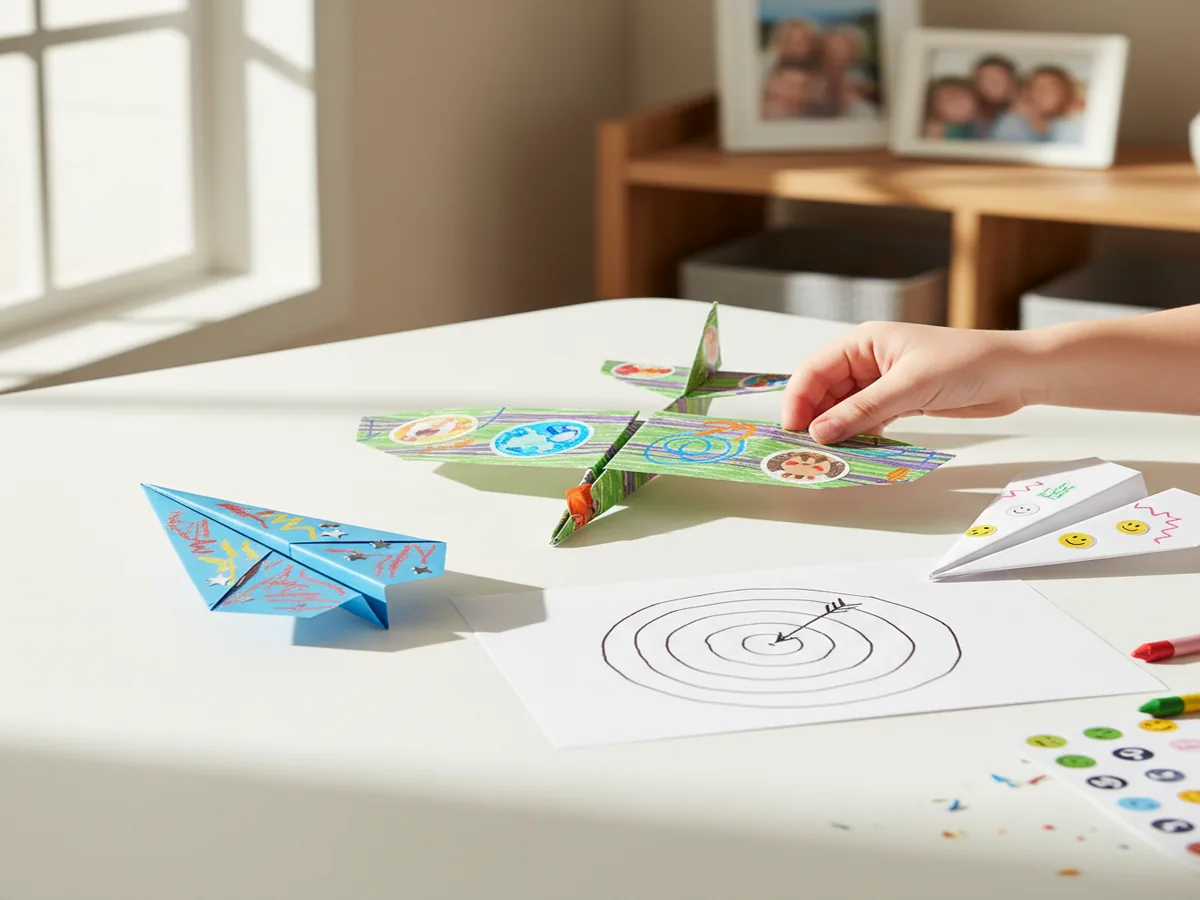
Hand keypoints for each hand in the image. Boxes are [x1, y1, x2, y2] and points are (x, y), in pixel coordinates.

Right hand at [781, 321, 1041, 443]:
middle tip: (807, 449)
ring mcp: (884, 381)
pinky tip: (855, 448)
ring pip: (845, 407)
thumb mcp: (910, 386)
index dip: (799, 398)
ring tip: (829, 453)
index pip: (816, 369)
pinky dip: (859, 433)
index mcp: (865, 341)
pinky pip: (867, 418)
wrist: (1014, 373)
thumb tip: (822, 431)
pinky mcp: (900, 400)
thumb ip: (863, 410)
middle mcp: (869, 359)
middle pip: (825, 390)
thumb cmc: (968, 362)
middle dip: (815, 417)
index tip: (793, 428)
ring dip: (837, 429)